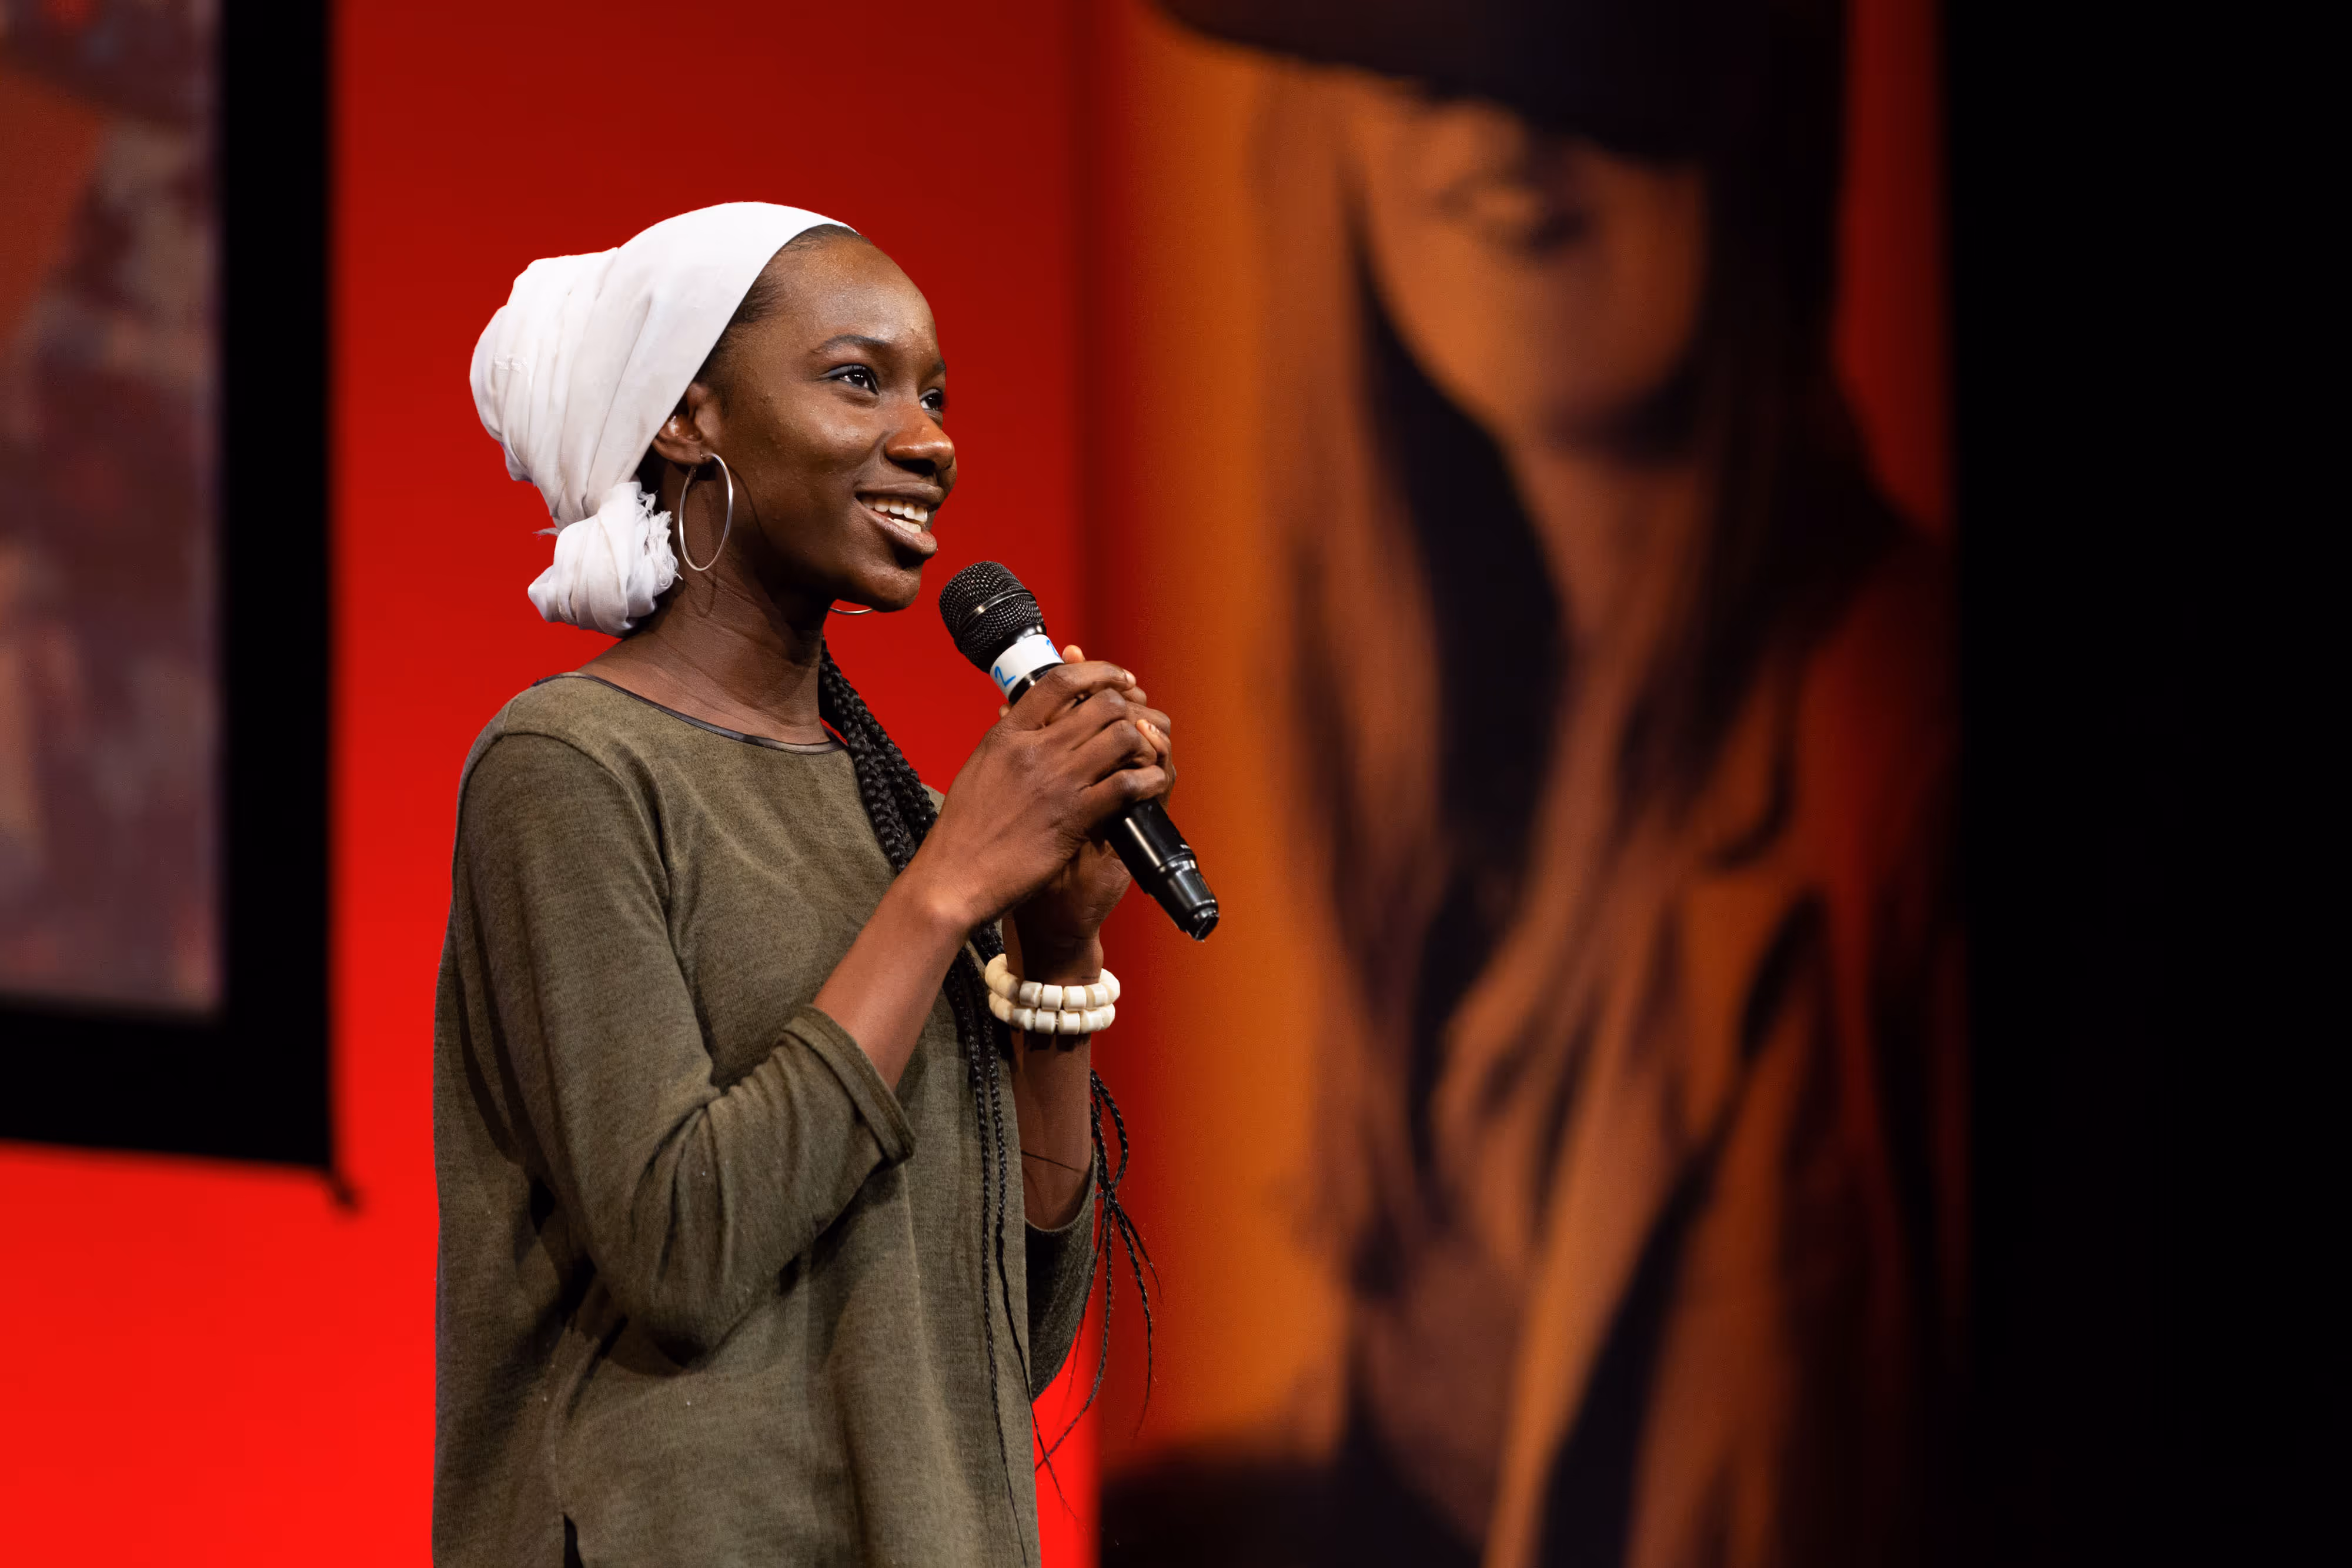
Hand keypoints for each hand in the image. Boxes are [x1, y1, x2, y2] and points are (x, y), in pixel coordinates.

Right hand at [912, 650, 1171, 939]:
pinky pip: (1126, 784)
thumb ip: (1006, 740)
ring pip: (1121, 737)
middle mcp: (1034, 749)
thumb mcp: (979, 768)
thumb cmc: (964, 830)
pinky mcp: (1075, 816)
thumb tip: (1016, 713)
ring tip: (1142, 756)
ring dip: (1142, 744)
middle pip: (1101, 704)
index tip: (1117, 679)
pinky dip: (1147, 780)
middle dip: (1128, 709)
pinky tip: (1148, 785)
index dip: (1098, 672)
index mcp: (1007, 734)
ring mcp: (1057, 781)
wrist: (954, 877)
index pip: (1060, 680)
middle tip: (1137, 722)